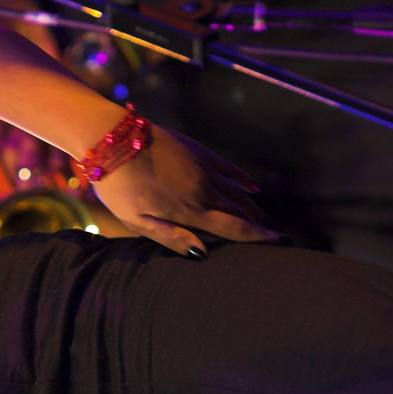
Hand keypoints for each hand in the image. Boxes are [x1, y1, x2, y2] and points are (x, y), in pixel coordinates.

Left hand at [88, 125, 270, 257]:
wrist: (113, 141)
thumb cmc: (119, 187)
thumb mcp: (137, 221)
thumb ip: (170, 237)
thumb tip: (201, 252)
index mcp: (189, 211)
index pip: (233, 228)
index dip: (258, 237)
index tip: (279, 242)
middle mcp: (203, 190)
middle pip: (238, 211)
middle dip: (257, 224)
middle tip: (272, 235)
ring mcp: (203, 169)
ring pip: (235, 191)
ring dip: (250, 205)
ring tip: (261, 217)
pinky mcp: (198, 151)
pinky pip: (228, 168)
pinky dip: (242, 179)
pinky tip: (252, 187)